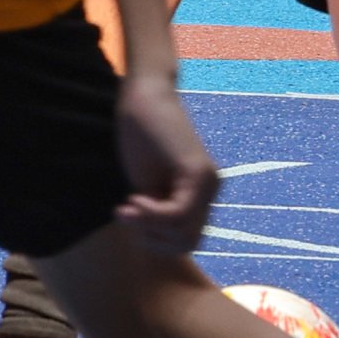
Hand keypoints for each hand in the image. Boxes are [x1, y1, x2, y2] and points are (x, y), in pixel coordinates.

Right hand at [112, 74, 219, 254]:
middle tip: (128, 214)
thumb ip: (155, 211)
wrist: (145, 93)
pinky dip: (152, 215)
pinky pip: (178, 215)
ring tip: (128, 205)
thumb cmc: (141, 135)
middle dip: (153, 240)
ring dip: (149, 228)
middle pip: (187, 244)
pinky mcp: (197, 172)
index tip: (130, 217)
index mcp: (200, 194)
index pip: (184, 241)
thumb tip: (153, 244)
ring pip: (184, 235)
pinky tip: (134, 198)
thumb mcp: (146, 184)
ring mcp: (207, 182)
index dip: (154, 240)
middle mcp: (211, 190)